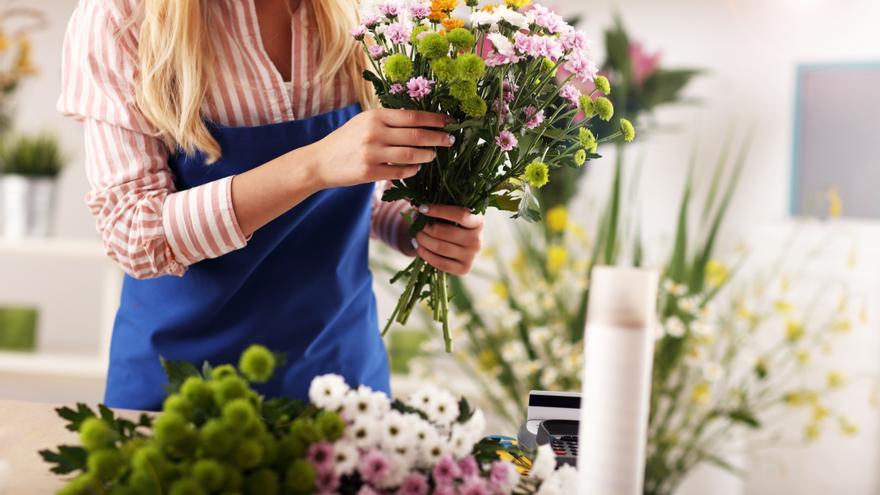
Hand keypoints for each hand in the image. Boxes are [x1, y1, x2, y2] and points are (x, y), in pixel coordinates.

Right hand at [303, 108, 453, 189]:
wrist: (320, 161)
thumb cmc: (346, 140)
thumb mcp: (365, 122)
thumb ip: (388, 120)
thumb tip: (420, 120)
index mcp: (376, 116)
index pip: (413, 116)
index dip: (435, 119)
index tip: (450, 122)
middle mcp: (374, 132)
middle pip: (417, 135)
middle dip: (438, 138)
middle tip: (451, 141)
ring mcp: (372, 153)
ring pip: (411, 155)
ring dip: (427, 155)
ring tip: (434, 155)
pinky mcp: (369, 172)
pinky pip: (399, 172)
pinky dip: (412, 170)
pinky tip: (417, 168)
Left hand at [411, 205, 483, 275]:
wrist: (461, 246)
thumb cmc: (454, 225)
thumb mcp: (452, 214)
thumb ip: (440, 208)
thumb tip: (418, 206)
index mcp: (478, 222)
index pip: (459, 215)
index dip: (439, 211)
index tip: (422, 208)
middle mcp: (477, 240)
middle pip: (446, 232)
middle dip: (427, 227)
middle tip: (416, 223)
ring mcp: (471, 256)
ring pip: (441, 247)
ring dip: (423, 240)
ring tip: (416, 234)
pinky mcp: (464, 269)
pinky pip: (440, 263)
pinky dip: (425, 254)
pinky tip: (417, 246)